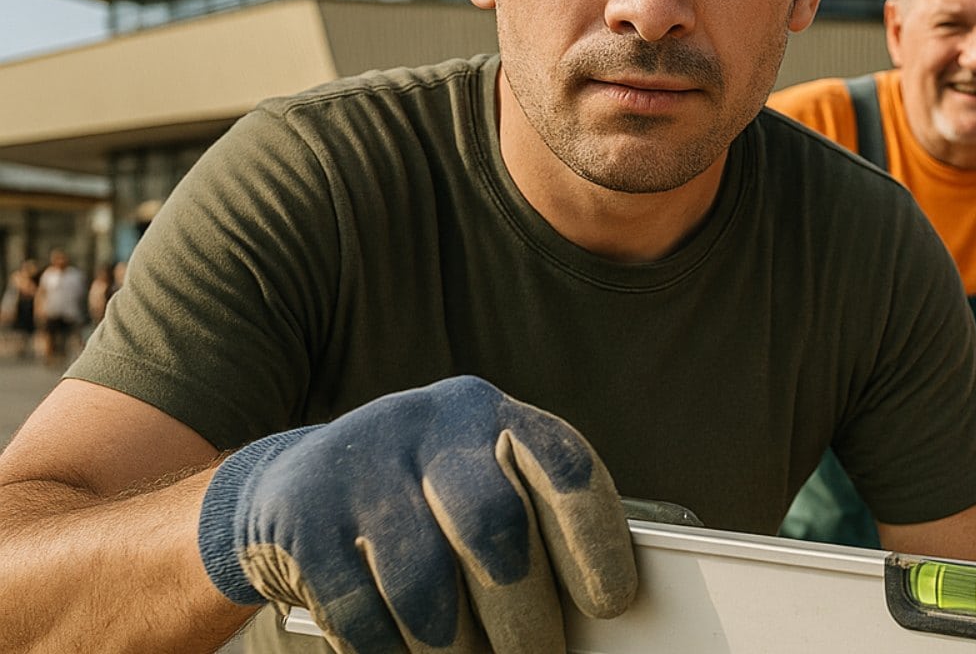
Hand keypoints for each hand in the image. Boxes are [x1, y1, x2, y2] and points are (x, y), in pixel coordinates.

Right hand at [197, 376, 637, 652]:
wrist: (294, 485)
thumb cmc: (424, 504)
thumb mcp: (479, 489)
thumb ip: (530, 532)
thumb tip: (584, 616)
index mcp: (491, 416)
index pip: (564, 465)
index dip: (593, 538)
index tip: (611, 603)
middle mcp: (429, 425)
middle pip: (493, 524)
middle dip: (523, 612)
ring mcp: (360, 465)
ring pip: (421, 577)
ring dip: (453, 644)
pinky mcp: (302, 515)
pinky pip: (356, 605)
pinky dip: (388, 649)